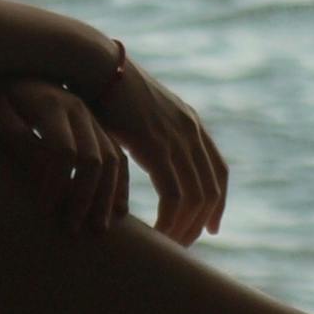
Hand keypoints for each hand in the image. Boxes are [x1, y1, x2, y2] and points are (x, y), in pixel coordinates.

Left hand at [0, 74, 131, 235]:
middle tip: (72, 229)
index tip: (43, 210)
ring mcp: (91, 116)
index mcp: (50, 103)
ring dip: (107, 196)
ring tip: (97, 229)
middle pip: (94, 158)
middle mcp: (78, 108)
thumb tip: (37, 175)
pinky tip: (116, 211)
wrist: (13, 66)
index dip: (55, 184)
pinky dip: (120, 184)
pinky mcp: (97, 126)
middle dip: (84, 197)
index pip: (62, 151)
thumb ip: (13, 139)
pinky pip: (119, 156)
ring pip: (113, 159)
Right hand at [95, 50, 229, 247]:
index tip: (211, 229)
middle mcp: (190, 130)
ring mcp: (176, 137)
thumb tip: (149, 153)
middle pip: (211, 189)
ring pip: (196, 197)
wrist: (94, 66)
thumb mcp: (139, 115)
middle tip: (183, 247)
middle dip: (201, 222)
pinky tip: (156, 233)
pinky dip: (170, 220)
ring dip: (185, 227)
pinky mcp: (156, 145)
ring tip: (167, 247)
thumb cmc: (106, 91)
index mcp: (190, 123)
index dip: (218, 203)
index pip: (219, 171)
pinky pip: (174, 195)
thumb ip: (151, 136)